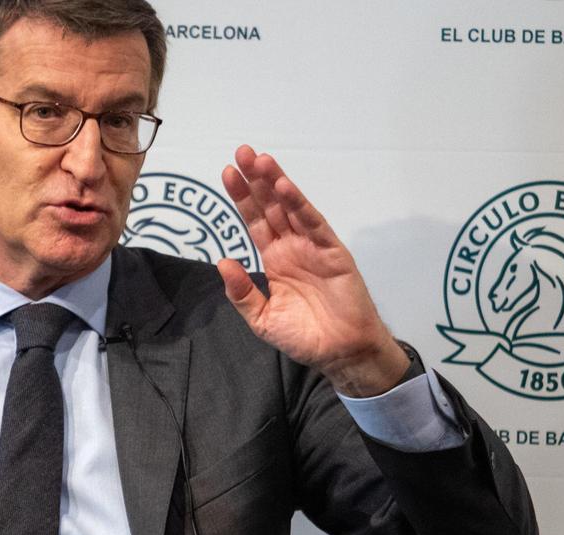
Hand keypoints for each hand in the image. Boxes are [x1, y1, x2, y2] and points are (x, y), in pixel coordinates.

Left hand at [218, 145, 409, 396]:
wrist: (340, 354)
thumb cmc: (304, 336)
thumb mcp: (262, 318)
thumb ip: (242, 293)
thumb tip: (223, 262)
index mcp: (274, 259)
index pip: (254, 222)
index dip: (241, 198)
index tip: (227, 173)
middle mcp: (292, 247)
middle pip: (270, 206)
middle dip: (255, 180)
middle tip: (241, 152)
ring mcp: (312, 247)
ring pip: (291, 208)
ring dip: (276, 182)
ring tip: (259, 160)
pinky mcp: (333, 252)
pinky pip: (314, 224)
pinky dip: (300, 205)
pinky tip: (284, 188)